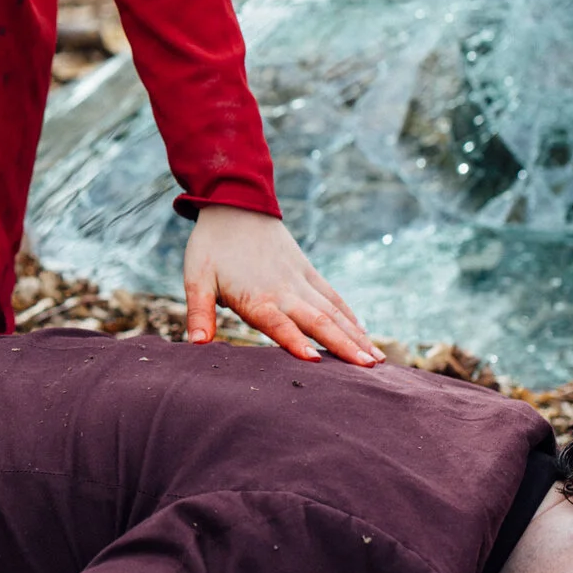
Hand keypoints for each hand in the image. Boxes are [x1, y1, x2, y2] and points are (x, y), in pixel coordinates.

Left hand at [181, 206, 379, 365]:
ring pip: (333, 311)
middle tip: (368, 370)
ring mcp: (300, 280)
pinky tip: (364, 332)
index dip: (296, 342)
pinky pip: (332, 296)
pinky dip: (349, 314)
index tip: (317, 361)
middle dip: (343, 346)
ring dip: (355, 336)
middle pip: (317, 322)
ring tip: (377, 360)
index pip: (278, 325)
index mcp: (256, 296)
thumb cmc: (211, 245)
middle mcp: (284, 291)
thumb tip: (195, 344)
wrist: (234, 203)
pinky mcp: (307, 271)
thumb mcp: (196, 277)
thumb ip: (199, 311)